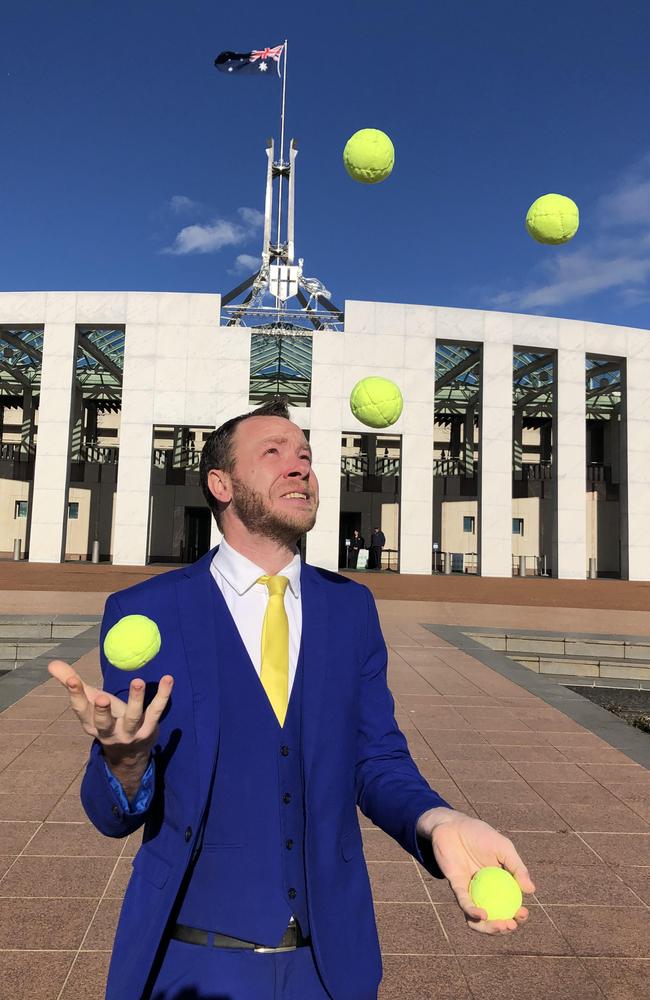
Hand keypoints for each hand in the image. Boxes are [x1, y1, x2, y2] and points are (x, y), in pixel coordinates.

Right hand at [47, 659, 173, 762]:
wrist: (129, 755)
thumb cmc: (107, 720)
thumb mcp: (90, 702)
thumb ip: (73, 682)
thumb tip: (51, 664)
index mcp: (91, 724)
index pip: (81, 710)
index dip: (76, 695)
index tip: (72, 680)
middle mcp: (109, 732)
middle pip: (103, 723)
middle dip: (101, 711)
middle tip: (101, 698)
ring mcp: (130, 733)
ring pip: (133, 717)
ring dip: (136, 700)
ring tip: (138, 681)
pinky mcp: (149, 730)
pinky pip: (157, 712)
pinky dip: (163, 696)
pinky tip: (168, 679)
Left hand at [429, 812, 534, 933]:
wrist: (454, 826)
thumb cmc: (480, 835)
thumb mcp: (504, 848)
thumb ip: (517, 867)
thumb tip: (531, 891)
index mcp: (500, 883)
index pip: (511, 905)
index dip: (518, 915)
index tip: (522, 914)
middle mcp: (485, 891)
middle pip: (496, 916)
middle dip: (505, 927)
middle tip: (512, 924)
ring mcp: (471, 891)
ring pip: (479, 918)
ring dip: (490, 928)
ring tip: (501, 925)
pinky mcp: (457, 887)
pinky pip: (465, 904)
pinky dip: (474, 912)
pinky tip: (483, 914)